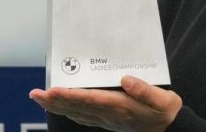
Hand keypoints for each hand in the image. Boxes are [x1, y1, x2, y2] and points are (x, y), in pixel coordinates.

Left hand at [29, 75, 181, 131]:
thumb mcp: (163, 99)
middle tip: (35, 93)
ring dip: (57, 106)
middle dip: (55, 100)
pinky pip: (83, 117)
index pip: (90, 100)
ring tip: (41, 98)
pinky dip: (69, 111)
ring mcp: (107, 120)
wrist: (170, 129)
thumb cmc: (165, 111)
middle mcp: (110, 115)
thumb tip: (125, 79)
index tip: (52, 90)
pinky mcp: (108, 121)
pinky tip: (61, 107)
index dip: (69, 95)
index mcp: (121, 106)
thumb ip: (145, 90)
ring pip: (76, 113)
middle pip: (77, 107)